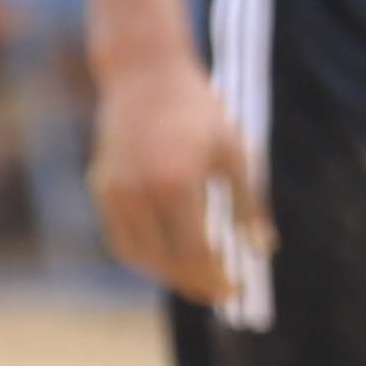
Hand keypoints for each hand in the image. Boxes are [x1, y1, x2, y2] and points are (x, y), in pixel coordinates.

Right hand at [91, 45, 268, 313]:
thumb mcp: (234, 152)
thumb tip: (264, 250)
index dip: (216, 279)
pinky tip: (168, 255)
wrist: (144, 72)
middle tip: (220, 292)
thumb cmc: (198, 110)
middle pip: (167, 261)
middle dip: (195, 283)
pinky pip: (121, 238)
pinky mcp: (101, 186)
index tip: (235, 291)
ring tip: (197, 277)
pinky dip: (144, 256)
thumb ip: (248, 204)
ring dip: (168, 274)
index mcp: (176, 183)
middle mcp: (139, 192)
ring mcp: (115, 191)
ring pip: (139, 256)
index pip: (196, 252)